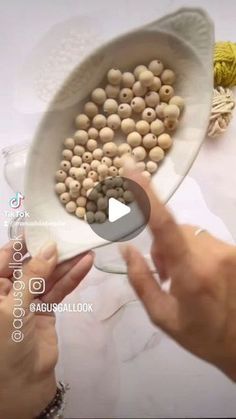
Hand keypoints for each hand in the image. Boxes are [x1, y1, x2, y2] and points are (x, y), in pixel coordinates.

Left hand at [0, 239, 92, 417]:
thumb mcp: (14, 308)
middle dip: (50, 250)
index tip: (43, 226)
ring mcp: (28, 300)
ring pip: (47, 276)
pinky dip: (72, 278)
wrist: (21, 385)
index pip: (5, 257)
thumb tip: (50, 248)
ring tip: (84, 246)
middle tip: (69, 233)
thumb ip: (32, 276)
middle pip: (30, 264)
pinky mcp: (45, 309)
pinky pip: (58, 290)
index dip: (23, 242)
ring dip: (66, 263)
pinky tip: (85, 264)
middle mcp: (9, 290)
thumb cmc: (5, 345)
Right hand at [121, 164, 235, 380]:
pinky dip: (197, 251)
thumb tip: (126, 248)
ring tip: (185, 278)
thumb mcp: (163, 317)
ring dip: (180, 248)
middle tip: (166, 275)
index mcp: (191, 273)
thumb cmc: (201, 335)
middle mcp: (213, 254)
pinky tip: (203, 275)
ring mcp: (229, 250)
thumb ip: (141, 280)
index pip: (165, 225)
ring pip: (191, 233)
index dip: (147, 195)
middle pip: (175, 229)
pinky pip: (206, 239)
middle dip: (163, 246)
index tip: (132, 168)